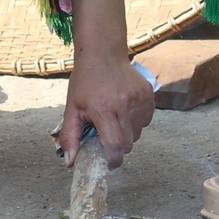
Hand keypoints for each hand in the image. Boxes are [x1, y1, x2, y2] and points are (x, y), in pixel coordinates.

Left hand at [59, 52, 153, 167]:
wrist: (103, 54)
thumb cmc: (85, 82)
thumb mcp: (71, 109)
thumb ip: (70, 137)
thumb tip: (70, 164)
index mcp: (103, 109)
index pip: (115, 146)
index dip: (113, 160)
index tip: (107, 162)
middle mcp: (124, 105)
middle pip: (128, 144)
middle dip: (118, 146)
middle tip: (107, 136)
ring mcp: (140, 100)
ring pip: (138, 134)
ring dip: (127, 133)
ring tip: (114, 119)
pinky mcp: (149, 96)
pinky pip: (145, 121)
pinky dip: (136, 122)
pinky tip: (124, 110)